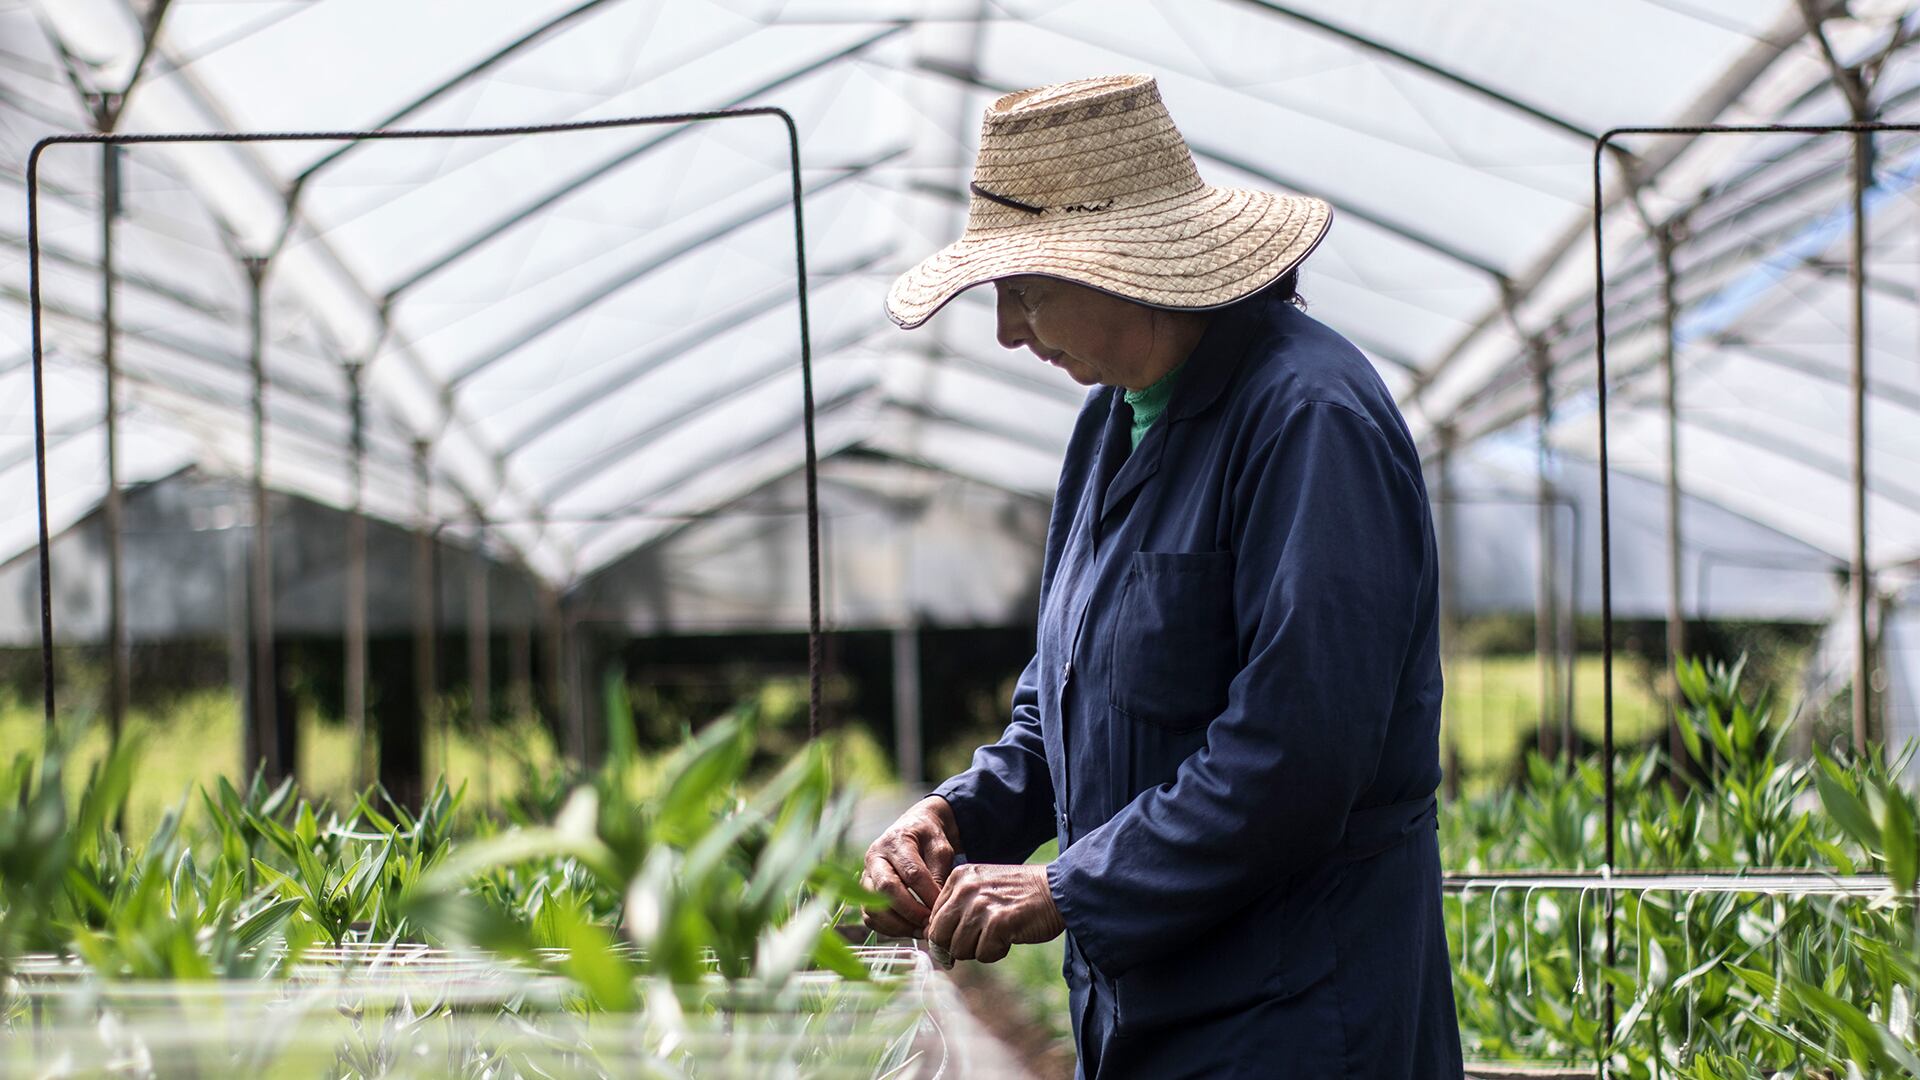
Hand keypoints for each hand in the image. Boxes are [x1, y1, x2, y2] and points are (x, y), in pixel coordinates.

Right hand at [861, 796, 960, 937]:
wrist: (912, 829)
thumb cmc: (928, 839)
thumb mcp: (940, 847)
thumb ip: (940, 873)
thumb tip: (936, 904)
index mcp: (895, 842)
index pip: (911, 872)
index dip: (928, 894)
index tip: (942, 909)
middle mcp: (874, 858)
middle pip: (887, 889)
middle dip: (911, 911)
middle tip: (930, 924)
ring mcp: (866, 876)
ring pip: (874, 906)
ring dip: (899, 924)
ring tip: (921, 930)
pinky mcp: (863, 893)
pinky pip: (870, 917)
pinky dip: (888, 929)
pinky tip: (909, 929)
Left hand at [926, 862, 1064, 963]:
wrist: (1059, 889)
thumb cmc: (1021, 894)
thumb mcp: (983, 889)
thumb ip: (958, 909)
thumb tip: (935, 942)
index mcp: (958, 877)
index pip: (933, 919)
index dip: (945, 936)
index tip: (962, 940)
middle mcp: (965, 888)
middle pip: (939, 936)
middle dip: (956, 948)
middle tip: (978, 944)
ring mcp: (980, 905)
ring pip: (959, 949)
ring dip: (979, 950)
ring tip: (999, 935)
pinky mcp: (997, 922)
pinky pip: (983, 954)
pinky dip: (996, 953)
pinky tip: (1010, 937)